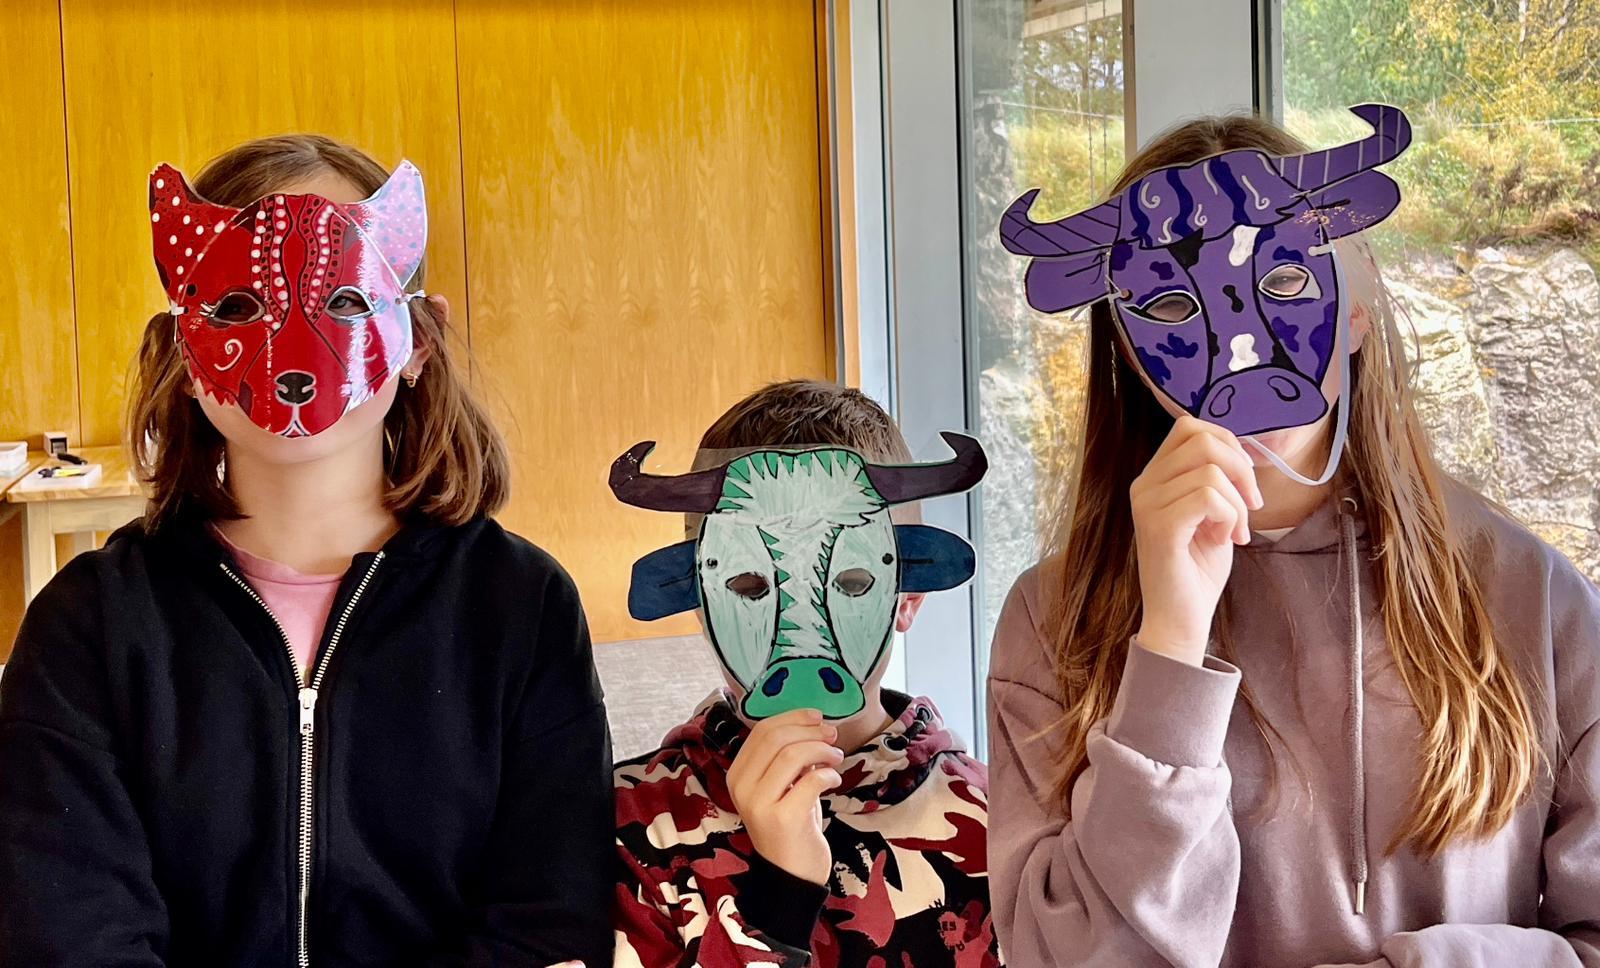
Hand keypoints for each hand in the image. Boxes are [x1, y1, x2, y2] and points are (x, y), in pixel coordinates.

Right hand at [726, 708, 843, 885]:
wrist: (792, 874)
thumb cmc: (790, 825)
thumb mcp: (782, 787)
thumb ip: (788, 758)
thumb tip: (813, 727)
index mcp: (737, 775)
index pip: (762, 731)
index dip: (793, 718)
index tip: (817, 718)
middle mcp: (742, 787)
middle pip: (775, 738)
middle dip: (809, 730)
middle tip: (832, 736)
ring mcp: (759, 804)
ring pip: (791, 755)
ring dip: (821, 750)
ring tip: (836, 757)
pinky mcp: (782, 818)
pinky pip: (810, 781)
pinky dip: (828, 773)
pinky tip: (834, 779)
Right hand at [1130, 416, 1262, 664]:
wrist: (1180, 620)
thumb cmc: (1197, 570)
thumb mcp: (1212, 514)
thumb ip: (1215, 478)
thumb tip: (1241, 449)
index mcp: (1153, 478)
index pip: (1189, 427)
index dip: (1229, 444)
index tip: (1245, 484)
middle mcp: (1143, 486)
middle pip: (1202, 439)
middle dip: (1241, 469)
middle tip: (1252, 506)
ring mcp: (1147, 506)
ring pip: (1211, 471)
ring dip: (1238, 504)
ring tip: (1234, 533)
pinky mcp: (1159, 528)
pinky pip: (1209, 497)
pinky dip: (1230, 517)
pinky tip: (1224, 540)